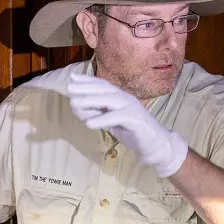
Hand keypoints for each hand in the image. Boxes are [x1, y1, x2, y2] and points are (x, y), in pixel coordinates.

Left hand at [64, 74, 189, 175]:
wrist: (155, 145)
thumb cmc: (131, 131)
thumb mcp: (110, 122)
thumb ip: (95, 113)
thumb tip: (75, 106)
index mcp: (120, 97)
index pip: (103, 85)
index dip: (88, 80)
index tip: (72, 78)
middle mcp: (126, 99)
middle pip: (105, 89)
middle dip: (86, 87)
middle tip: (69, 88)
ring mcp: (132, 108)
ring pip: (110, 100)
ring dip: (91, 101)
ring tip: (74, 104)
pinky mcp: (137, 120)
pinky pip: (118, 117)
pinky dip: (103, 119)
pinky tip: (89, 123)